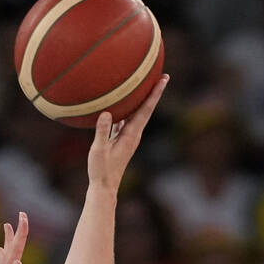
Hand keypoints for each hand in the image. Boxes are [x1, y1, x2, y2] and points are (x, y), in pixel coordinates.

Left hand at [0, 212, 27, 263]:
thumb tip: (18, 261)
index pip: (16, 249)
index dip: (21, 232)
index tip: (24, 215)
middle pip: (10, 248)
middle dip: (16, 232)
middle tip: (19, 216)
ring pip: (4, 255)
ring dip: (8, 241)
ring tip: (7, 228)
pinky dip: (1, 257)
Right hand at [88, 74, 168, 194]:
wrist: (104, 187)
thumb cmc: (101, 171)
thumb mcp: (99, 150)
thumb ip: (102, 131)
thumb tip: (106, 112)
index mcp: (131, 135)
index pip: (146, 110)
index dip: (155, 94)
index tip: (164, 79)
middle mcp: (133, 134)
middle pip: (146, 109)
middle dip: (154, 93)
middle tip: (163, 76)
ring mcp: (128, 137)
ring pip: (137, 114)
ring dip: (142, 100)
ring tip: (144, 85)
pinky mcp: (121, 140)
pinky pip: (126, 120)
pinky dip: (127, 110)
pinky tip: (122, 103)